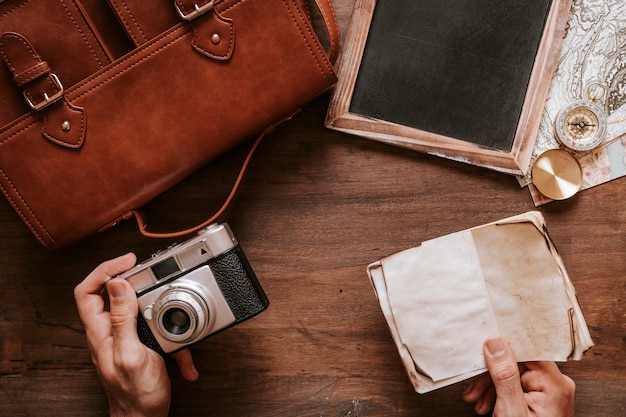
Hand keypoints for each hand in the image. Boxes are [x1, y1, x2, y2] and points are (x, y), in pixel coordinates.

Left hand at [74, 253, 199, 416]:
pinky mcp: (141, 346)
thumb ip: (122, 319)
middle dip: (140, 285)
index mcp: (100, 331)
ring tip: (174, 314)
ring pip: (142, 311)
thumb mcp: (131, 353)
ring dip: (164, 314)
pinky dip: (175, 341)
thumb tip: (117, 284)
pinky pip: (158, 332)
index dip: (105, 270)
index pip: (88, 290)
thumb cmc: (135, 395)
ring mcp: (125, 339)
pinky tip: (184, 355)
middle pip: (115, 294)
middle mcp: (109, 332)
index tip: (129, 261)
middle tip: (156, 276)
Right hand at [462, 336, 574, 416]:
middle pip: (517, 363)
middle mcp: (555, 385)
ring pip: (513, 374)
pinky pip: (516, 386)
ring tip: (477, 401)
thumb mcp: (510, 409)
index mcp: (554, 384)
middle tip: (473, 388)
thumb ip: (504, 375)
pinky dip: (498, 394)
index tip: (484, 346)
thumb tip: (496, 343)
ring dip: (490, 386)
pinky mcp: (540, 399)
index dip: (505, 345)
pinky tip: (487, 405)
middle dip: (491, 375)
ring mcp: (548, 393)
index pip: (529, 349)